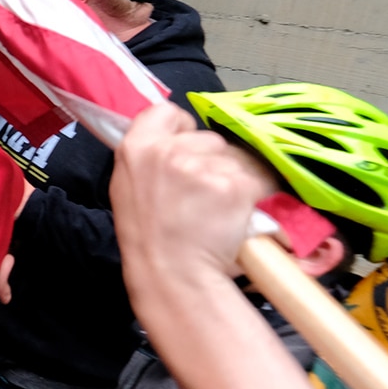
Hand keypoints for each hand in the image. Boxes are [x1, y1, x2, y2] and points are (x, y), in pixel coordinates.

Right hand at [111, 103, 274, 286]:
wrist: (171, 276)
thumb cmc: (150, 239)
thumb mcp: (128, 189)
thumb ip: (148, 158)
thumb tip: (176, 137)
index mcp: (136, 149)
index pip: (166, 112)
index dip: (181, 130)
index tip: (185, 153)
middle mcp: (168, 151)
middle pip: (209, 139)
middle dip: (213, 161)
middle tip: (202, 196)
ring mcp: (203, 167)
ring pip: (237, 160)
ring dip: (236, 180)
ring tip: (219, 211)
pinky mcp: (235, 185)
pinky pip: (258, 180)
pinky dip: (255, 198)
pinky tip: (237, 217)